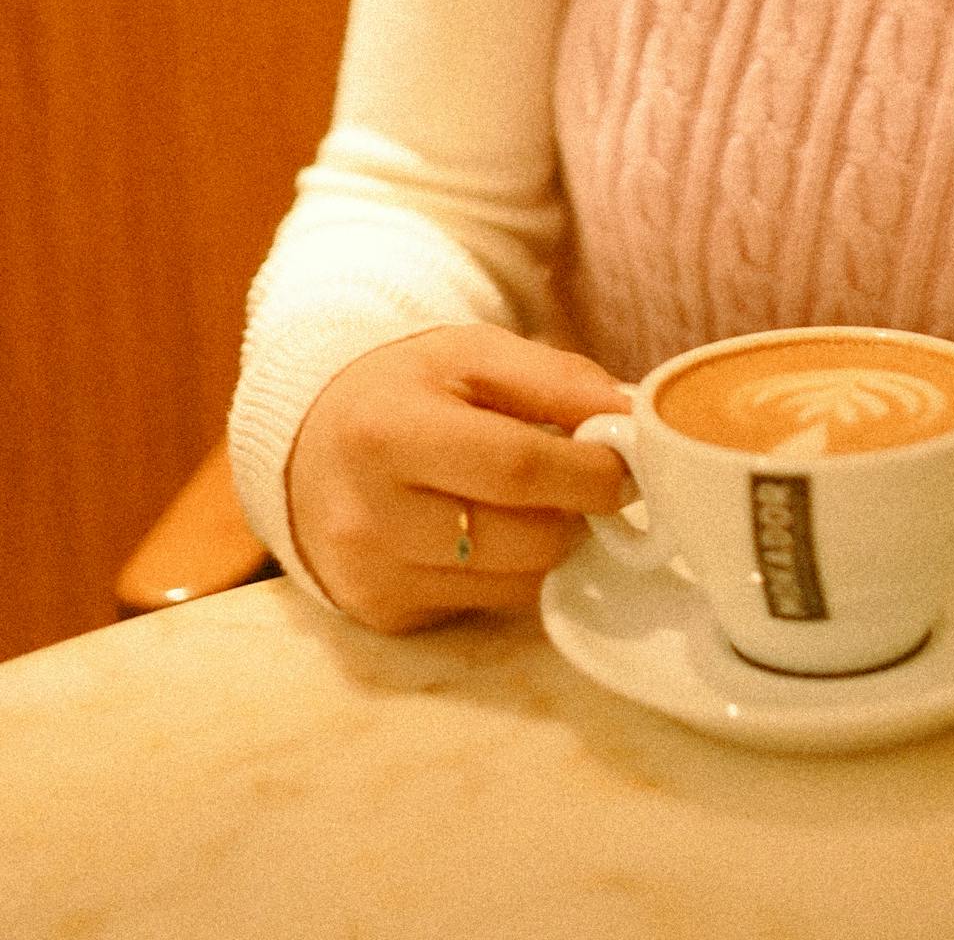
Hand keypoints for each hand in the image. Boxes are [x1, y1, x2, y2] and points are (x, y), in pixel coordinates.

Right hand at [284, 325, 636, 634]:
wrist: (307, 447)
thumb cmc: (403, 391)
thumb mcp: (471, 353)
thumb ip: (555, 379)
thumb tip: (631, 420)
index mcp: (388, 430)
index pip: (516, 467)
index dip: (588, 471)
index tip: (626, 462)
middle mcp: (370, 515)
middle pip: (524, 538)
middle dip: (579, 511)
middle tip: (591, 482)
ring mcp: (373, 575)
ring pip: (517, 583)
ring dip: (552, 544)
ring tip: (540, 501)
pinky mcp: (383, 614)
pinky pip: (487, 606)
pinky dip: (513, 572)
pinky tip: (494, 532)